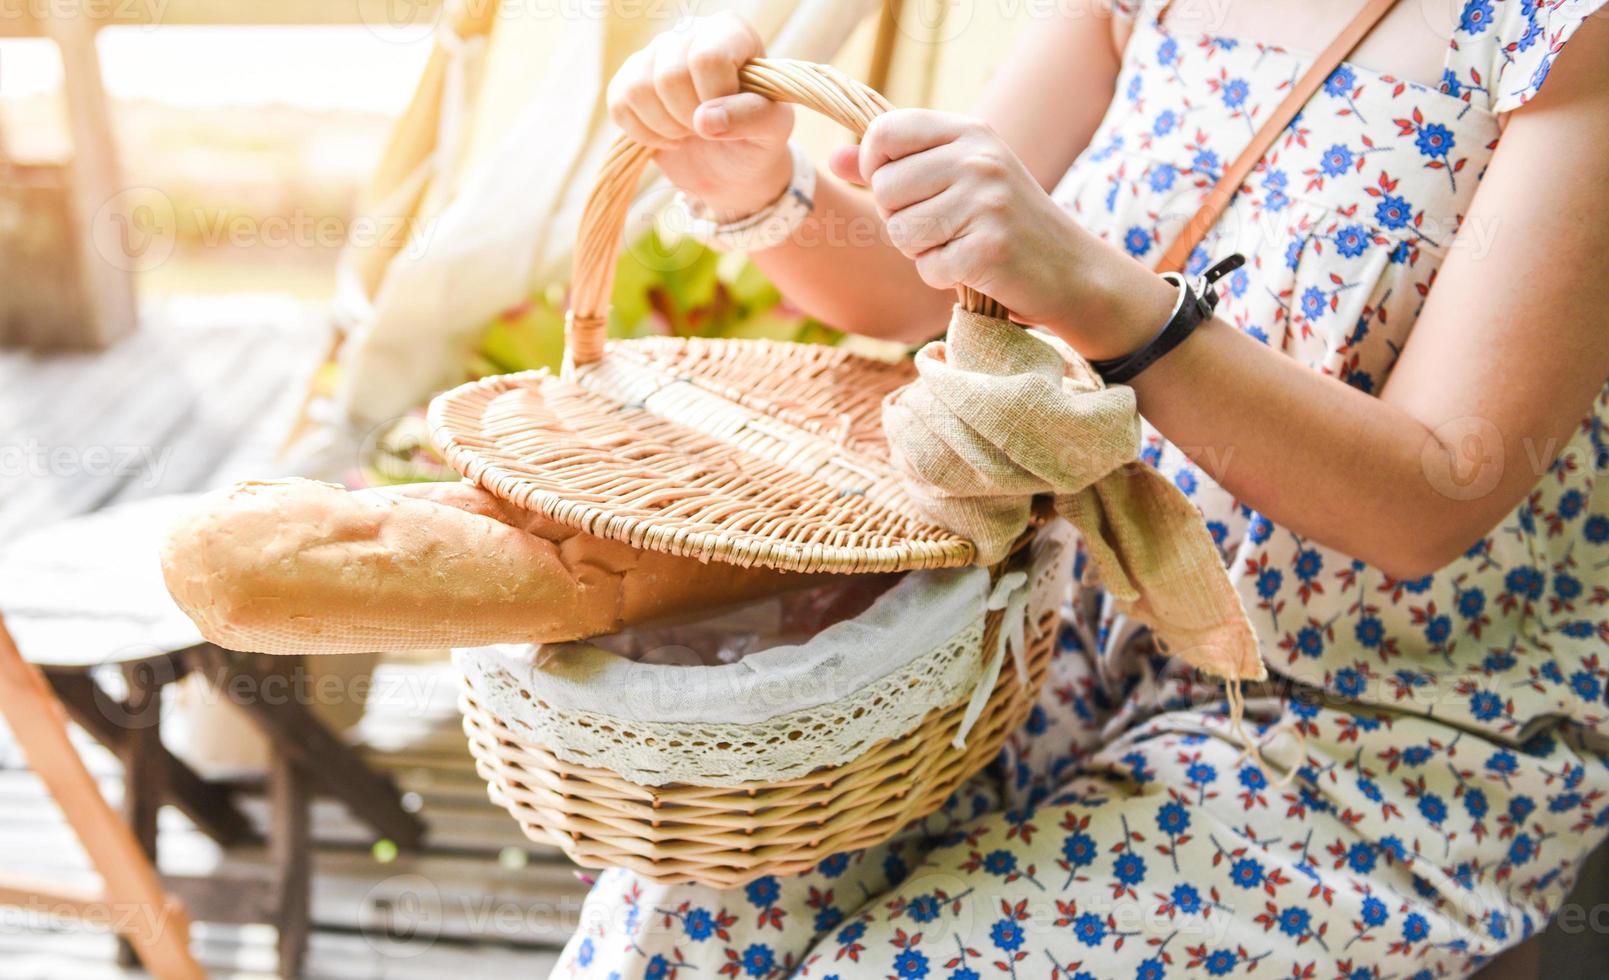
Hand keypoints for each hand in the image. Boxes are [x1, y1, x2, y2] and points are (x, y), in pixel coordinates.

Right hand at [607, 13, 793, 220]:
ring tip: (690, 132)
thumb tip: (705, 119)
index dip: (716, 98)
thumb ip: (753, 117)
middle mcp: (688, 33)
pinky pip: (620, 106)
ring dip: (667, 128)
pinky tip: (669, 137)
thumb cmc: (756, 139)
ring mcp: (654, 55)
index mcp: (731, 32)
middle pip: (670, 76)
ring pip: (638, 89)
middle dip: (689, 118)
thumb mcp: (772, 131)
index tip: (730, 115)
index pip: (707, 58)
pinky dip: (645, 135)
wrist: (730, 166)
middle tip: (708, 130)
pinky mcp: (627, 81)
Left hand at [831, 110, 1161, 357]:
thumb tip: (834, 157)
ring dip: (921, 251)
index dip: (875, 166)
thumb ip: (895, 165)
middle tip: (942, 227)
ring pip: (900, 232)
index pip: (885, 131)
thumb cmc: (1005, 222)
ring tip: (959, 246)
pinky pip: (927, 268)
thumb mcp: (958, 177)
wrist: (1072, 271)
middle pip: (885, 188)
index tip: (899, 188)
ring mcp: (986, 204)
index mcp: (970, 132)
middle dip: (901, 218)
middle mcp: (978, 160)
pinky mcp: (988, 250)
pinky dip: (942, 278)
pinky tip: (973, 269)